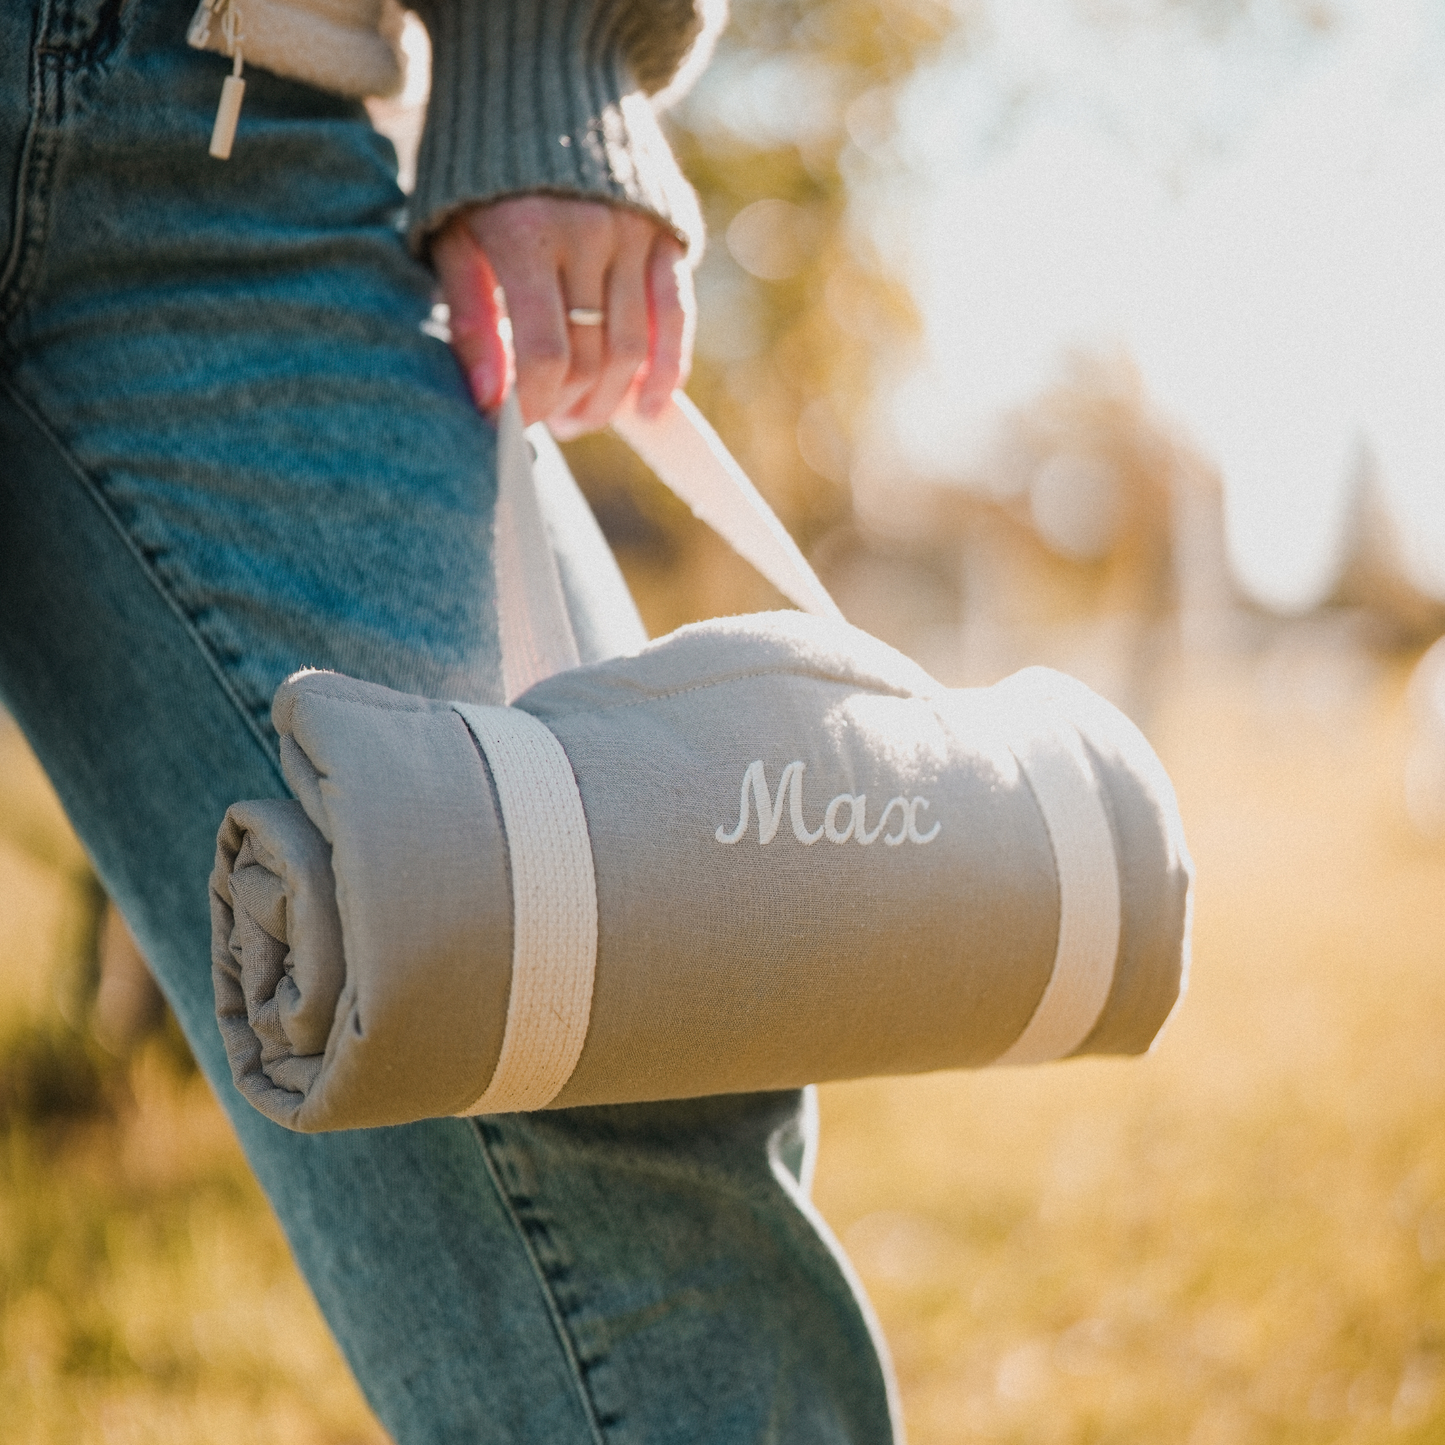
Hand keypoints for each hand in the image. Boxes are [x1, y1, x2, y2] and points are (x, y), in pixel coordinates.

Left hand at [433, 195, 694, 436]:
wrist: (542, 80)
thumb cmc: (478, 174)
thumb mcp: (449, 236)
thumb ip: (470, 318)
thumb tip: (489, 401)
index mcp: (524, 236)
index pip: (544, 354)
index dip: (534, 405)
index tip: (517, 427)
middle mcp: (587, 233)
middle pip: (591, 357)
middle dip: (569, 407)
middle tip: (550, 424)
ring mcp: (634, 232)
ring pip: (632, 349)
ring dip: (609, 399)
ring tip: (582, 416)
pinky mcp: (667, 232)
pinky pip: (676, 317)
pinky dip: (667, 370)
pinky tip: (648, 406)